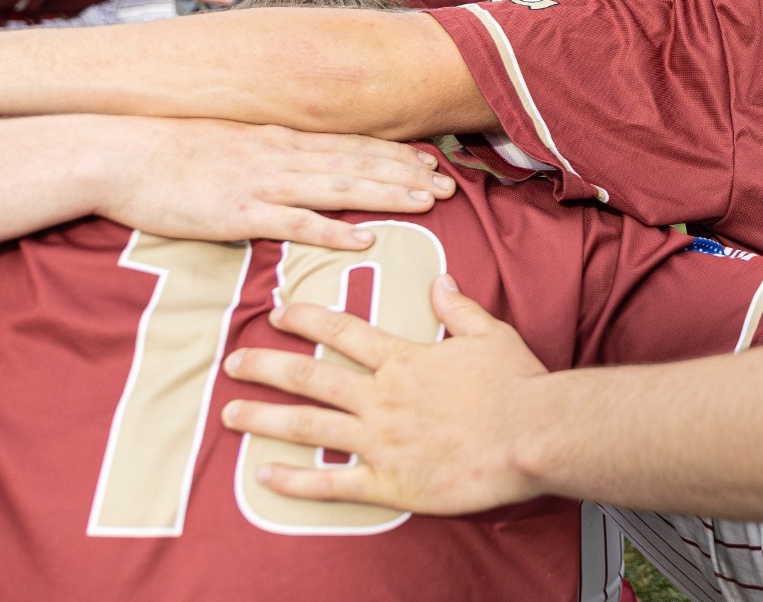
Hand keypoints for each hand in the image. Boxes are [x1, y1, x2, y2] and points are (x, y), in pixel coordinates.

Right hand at [92, 117, 456, 249]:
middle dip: (406, 174)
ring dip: (387, 194)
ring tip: (428, 203)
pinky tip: (363, 236)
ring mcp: (262, 182)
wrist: (118, 153)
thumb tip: (295, 158)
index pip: (350, 143)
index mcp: (279, 138)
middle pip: (358, 162)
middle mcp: (280, 154)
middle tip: (449, 184)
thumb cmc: (168, 150)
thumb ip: (266, 149)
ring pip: (339, 187)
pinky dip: (331, 229)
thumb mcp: (229, 139)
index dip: (395, 153)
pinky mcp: (238, 212)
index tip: (431, 161)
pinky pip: (294, 222)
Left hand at [221, 277, 545, 513]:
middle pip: (311, 376)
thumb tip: (439, 281)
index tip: (279, 313)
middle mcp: (382, 397)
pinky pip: (332, 482)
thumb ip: (458, 308)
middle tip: (234, 363)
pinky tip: (264, 477)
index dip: (307, 318)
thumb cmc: (517, 386)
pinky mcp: (389, 481)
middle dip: (266, 366)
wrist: (532, 434)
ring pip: (309, 426)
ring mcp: (381, 441)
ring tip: (229, 415)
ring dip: (265, 418)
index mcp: (403, 361)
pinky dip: (295, 481)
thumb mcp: (489, 335)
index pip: (343, 331)